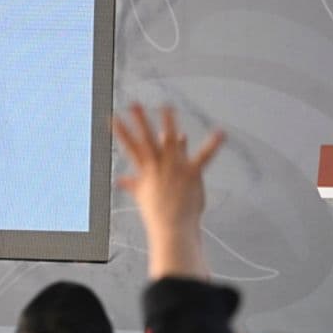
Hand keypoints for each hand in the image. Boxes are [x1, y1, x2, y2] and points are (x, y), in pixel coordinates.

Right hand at [113, 104, 224, 278]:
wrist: (172, 229)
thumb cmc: (157, 215)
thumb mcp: (142, 197)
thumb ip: (132, 185)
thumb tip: (119, 180)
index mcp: (146, 171)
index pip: (130, 147)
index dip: (120, 131)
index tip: (111, 116)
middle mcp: (158, 167)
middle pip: (146, 139)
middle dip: (140, 120)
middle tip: (133, 103)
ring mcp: (174, 168)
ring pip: (170, 140)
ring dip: (168, 122)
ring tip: (166, 105)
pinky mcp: (191, 173)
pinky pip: (204, 156)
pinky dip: (213, 144)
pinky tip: (221, 132)